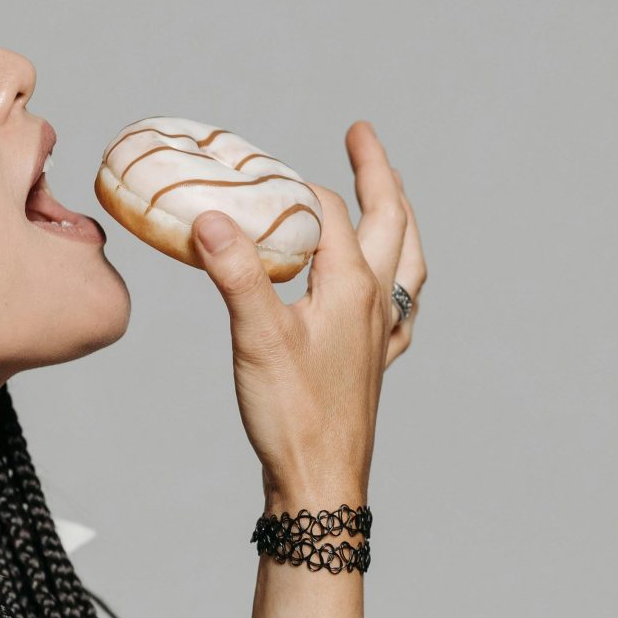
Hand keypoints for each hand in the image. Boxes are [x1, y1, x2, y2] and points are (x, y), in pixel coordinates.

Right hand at [188, 122, 424, 503]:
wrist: (321, 484)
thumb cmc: (293, 415)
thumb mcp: (256, 337)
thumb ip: (236, 272)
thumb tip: (211, 217)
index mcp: (352, 286)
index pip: (326, 213)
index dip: (292, 187)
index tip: (258, 169)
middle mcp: (376, 303)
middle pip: (390, 220)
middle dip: (376, 173)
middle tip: (359, 134)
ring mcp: (380, 334)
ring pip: (407, 259)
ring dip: (399, 218)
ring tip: (390, 193)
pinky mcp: (374, 364)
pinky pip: (401, 307)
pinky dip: (398, 280)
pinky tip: (391, 287)